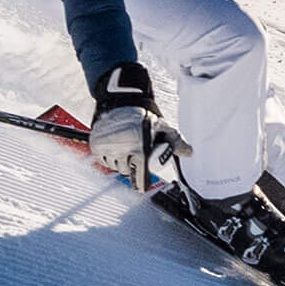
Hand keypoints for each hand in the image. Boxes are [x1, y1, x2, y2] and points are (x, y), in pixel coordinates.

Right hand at [89, 62, 186, 190]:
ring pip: (114, 166)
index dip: (141, 181)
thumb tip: (188, 152)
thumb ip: (176, 142)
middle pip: (126, 171)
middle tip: (135, 153)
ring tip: (126, 146)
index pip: (138, 176)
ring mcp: (107, 147)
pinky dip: (108, 156)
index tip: (141, 184)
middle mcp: (121, 149)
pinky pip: (102, 160)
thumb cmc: (145, 116)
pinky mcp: (96, 144)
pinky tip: (116, 145)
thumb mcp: (163, 127)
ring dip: (119, 161)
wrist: (123, 101)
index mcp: (139, 147)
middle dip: (132, 166)